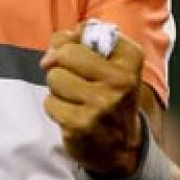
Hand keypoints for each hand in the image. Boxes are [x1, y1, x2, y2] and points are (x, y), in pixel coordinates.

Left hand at [41, 25, 143, 178]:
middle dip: (62, 66)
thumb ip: (81, 42)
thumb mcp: (111, 64)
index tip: (84, 57)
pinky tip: (72, 115)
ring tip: (76, 99)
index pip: (85, 30)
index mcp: (130, 59)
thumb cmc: (111, 97)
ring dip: (58, 89)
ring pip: (54, 78)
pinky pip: (49, 102)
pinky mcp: (80, 125)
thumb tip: (52, 49)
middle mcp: (120, 81)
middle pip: (65, 54)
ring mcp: (100, 105)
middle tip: (76, 81)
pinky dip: (56, 107)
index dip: (74, 42)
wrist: (122, 148)